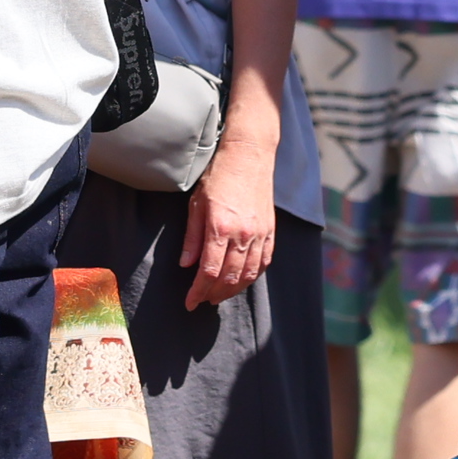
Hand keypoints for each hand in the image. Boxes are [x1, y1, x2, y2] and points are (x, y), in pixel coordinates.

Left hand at [180, 130, 279, 310]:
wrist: (249, 156)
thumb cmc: (218, 176)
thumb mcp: (196, 204)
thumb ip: (192, 237)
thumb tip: (186, 265)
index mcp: (220, 228)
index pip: (209, 271)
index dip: (198, 291)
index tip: (190, 303)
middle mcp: (243, 235)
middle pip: (230, 278)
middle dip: (214, 295)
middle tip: (202, 301)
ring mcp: (260, 234)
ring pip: (248, 275)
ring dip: (233, 291)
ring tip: (219, 295)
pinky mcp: (271, 231)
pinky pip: (264, 263)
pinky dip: (252, 277)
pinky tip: (242, 281)